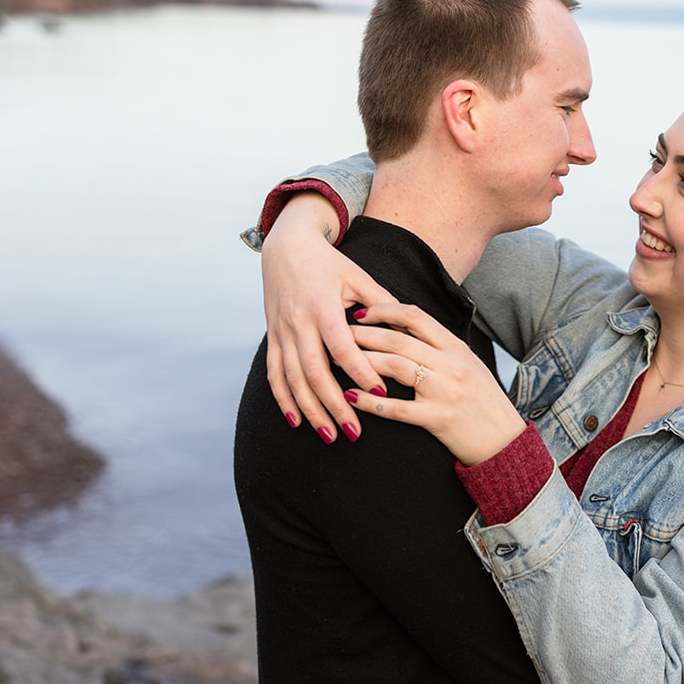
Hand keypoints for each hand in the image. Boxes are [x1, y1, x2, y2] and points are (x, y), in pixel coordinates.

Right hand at [261, 193, 396, 441]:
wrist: (286, 246)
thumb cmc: (330, 263)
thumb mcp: (359, 277)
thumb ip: (382, 304)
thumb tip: (410, 330)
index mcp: (324, 307)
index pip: (343, 347)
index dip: (361, 371)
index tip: (381, 394)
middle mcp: (299, 322)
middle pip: (315, 372)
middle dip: (334, 405)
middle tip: (355, 433)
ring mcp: (282, 331)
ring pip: (293, 379)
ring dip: (310, 410)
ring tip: (329, 436)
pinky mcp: (272, 337)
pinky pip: (274, 374)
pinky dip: (283, 400)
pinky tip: (297, 422)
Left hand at [337, 303, 527, 465]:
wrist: (505, 441)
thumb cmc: (482, 402)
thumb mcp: (468, 366)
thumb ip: (440, 349)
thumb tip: (405, 331)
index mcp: (456, 348)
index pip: (415, 316)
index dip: (384, 309)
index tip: (361, 311)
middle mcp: (451, 364)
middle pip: (398, 339)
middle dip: (363, 334)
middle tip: (336, 334)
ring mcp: (444, 391)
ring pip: (395, 366)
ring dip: (361, 361)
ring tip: (337, 360)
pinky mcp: (438, 419)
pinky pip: (395, 407)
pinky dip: (369, 401)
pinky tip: (350, 397)